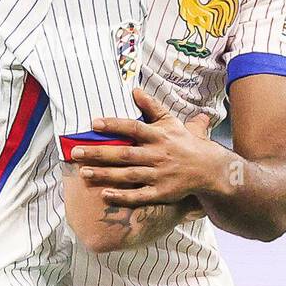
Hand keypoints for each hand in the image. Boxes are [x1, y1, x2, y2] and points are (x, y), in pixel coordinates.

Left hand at [70, 87, 222, 208]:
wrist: (209, 169)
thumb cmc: (185, 143)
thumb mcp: (171, 122)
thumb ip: (152, 106)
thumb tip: (135, 89)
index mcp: (159, 136)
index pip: (133, 128)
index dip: (114, 125)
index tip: (94, 123)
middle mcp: (157, 155)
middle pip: (125, 154)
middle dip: (99, 153)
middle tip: (76, 152)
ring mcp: (159, 175)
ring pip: (128, 175)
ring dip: (105, 174)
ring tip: (84, 172)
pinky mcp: (161, 193)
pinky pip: (139, 196)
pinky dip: (122, 196)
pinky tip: (104, 194)